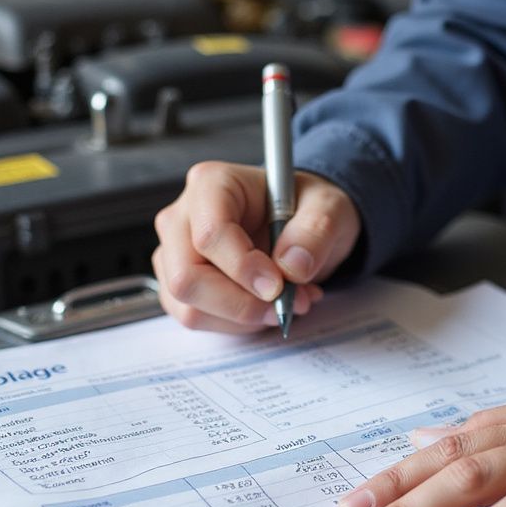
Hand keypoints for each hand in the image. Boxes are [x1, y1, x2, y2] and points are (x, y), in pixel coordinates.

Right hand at [153, 162, 360, 332]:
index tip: (278, 286)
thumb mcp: (328, 207)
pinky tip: (266, 306)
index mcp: (213, 184)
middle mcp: (183, 216)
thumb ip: (316, 231)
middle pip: (187, 277)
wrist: (299, 221)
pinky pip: (196, 317)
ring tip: (287, 302)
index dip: (243, 268)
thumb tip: (292, 267)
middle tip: (287, 303)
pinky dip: (237, 323)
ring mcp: (176, 252)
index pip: (210, 234)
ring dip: (243, 316)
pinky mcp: (182, 282)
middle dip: (241, 303)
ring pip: (189, 306)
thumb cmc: (305, 206)